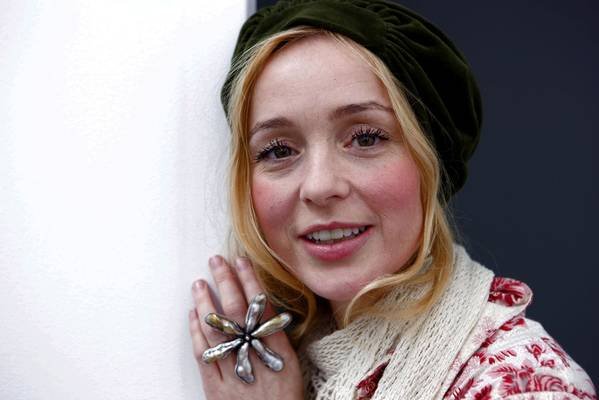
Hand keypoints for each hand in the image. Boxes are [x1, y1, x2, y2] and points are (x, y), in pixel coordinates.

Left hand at [189, 256, 303, 399]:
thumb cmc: (285, 399)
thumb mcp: (292, 367)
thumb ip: (276, 340)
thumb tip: (261, 308)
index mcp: (279, 354)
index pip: (261, 309)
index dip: (250, 283)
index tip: (241, 261)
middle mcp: (255, 360)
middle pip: (237, 315)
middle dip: (225, 284)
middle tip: (216, 261)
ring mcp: (233, 374)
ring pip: (216, 333)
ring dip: (205, 304)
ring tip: (199, 282)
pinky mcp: (215, 389)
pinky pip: (204, 357)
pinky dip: (197, 335)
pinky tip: (193, 316)